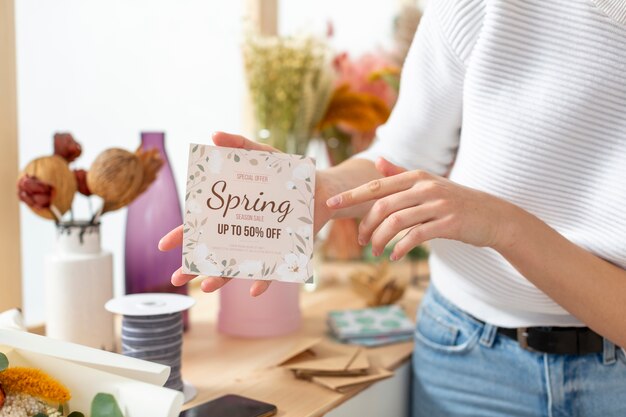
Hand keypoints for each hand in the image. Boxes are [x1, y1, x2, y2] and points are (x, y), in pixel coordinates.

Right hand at [158, 131, 333, 296]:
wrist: (321, 187)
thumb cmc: (287, 173)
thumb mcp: (263, 155)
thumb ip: (240, 146)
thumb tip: (214, 135)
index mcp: (233, 212)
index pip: (201, 227)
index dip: (182, 236)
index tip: (163, 246)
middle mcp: (243, 231)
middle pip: (213, 252)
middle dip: (193, 267)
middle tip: (176, 280)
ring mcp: (262, 243)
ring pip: (237, 266)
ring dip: (220, 278)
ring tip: (205, 288)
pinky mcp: (284, 252)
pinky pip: (273, 271)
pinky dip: (264, 280)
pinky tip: (254, 290)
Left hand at [325, 157, 517, 259]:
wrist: (492, 215)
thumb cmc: (455, 200)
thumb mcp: (428, 183)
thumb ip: (401, 174)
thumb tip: (379, 162)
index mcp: (416, 177)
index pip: (376, 185)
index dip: (352, 196)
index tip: (331, 204)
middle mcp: (424, 187)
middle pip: (383, 204)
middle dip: (366, 224)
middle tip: (360, 241)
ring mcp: (437, 204)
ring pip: (396, 221)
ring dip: (380, 239)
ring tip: (375, 251)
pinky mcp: (447, 222)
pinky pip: (416, 235)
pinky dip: (401, 247)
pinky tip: (395, 256)